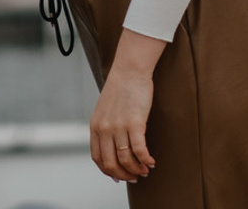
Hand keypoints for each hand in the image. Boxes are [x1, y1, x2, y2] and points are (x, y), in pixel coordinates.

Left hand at [89, 34, 161, 182]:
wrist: (129, 70)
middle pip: (111, 164)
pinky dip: (146, 160)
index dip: (109, 171)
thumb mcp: (105, 110)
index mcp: (95, 126)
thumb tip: (113, 151)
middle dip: (125, 175)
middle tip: (136, 177)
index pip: (98, 158)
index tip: (120, 176)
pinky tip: (152, 162)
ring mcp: (119, 126)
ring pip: (126, 160)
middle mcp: (104, 128)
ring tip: (145, 170)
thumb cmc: (120, 90)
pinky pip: (140, 151)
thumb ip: (105, 129)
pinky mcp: (135, 123)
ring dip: (137, 170)